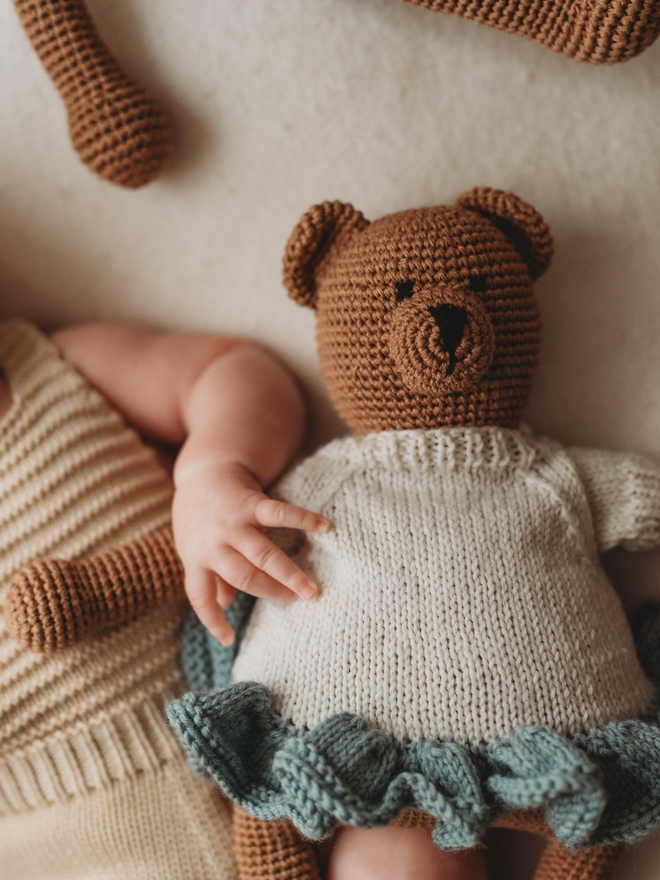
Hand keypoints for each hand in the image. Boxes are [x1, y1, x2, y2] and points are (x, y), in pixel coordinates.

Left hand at [172, 460, 329, 645]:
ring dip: (288, 573)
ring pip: (262, 553)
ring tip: (310, 589)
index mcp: (197, 560)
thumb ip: (209, 574)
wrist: (202, 472)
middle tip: (301, 601)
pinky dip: (303, 519)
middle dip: (272, 592)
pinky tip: (325, 526)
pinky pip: (278, 513)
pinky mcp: (250, 503)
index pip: (201, 597)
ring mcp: (232, 524)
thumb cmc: (199, 516)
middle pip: (244, 576)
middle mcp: (214, 545)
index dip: (213, 620)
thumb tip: (224, 603)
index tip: (229, 640)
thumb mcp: (194, 548)